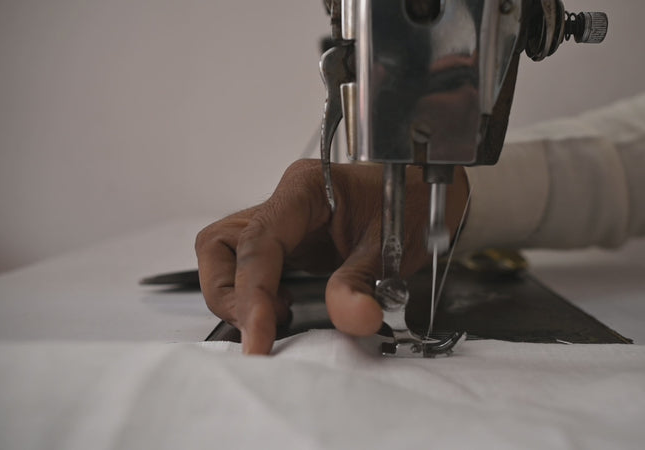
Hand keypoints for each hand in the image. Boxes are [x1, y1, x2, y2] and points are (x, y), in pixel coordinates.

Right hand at [195, 159, 468, 353]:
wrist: (423, 197)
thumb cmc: (409, 203)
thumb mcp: (393, 243)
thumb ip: (364, 280)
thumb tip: (351, 316)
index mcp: (306, 188)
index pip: (259, 241)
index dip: (252, 292)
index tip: (259, 334)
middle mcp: (285, 202)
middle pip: (220, 245)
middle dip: (230, 294)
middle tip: (258, 331)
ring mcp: (281, 222)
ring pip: (224, 256)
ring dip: (236, 296)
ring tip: (270, 321)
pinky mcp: (285, 244)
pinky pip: (248, 268)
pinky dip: (253, 296)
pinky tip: (280, 312)